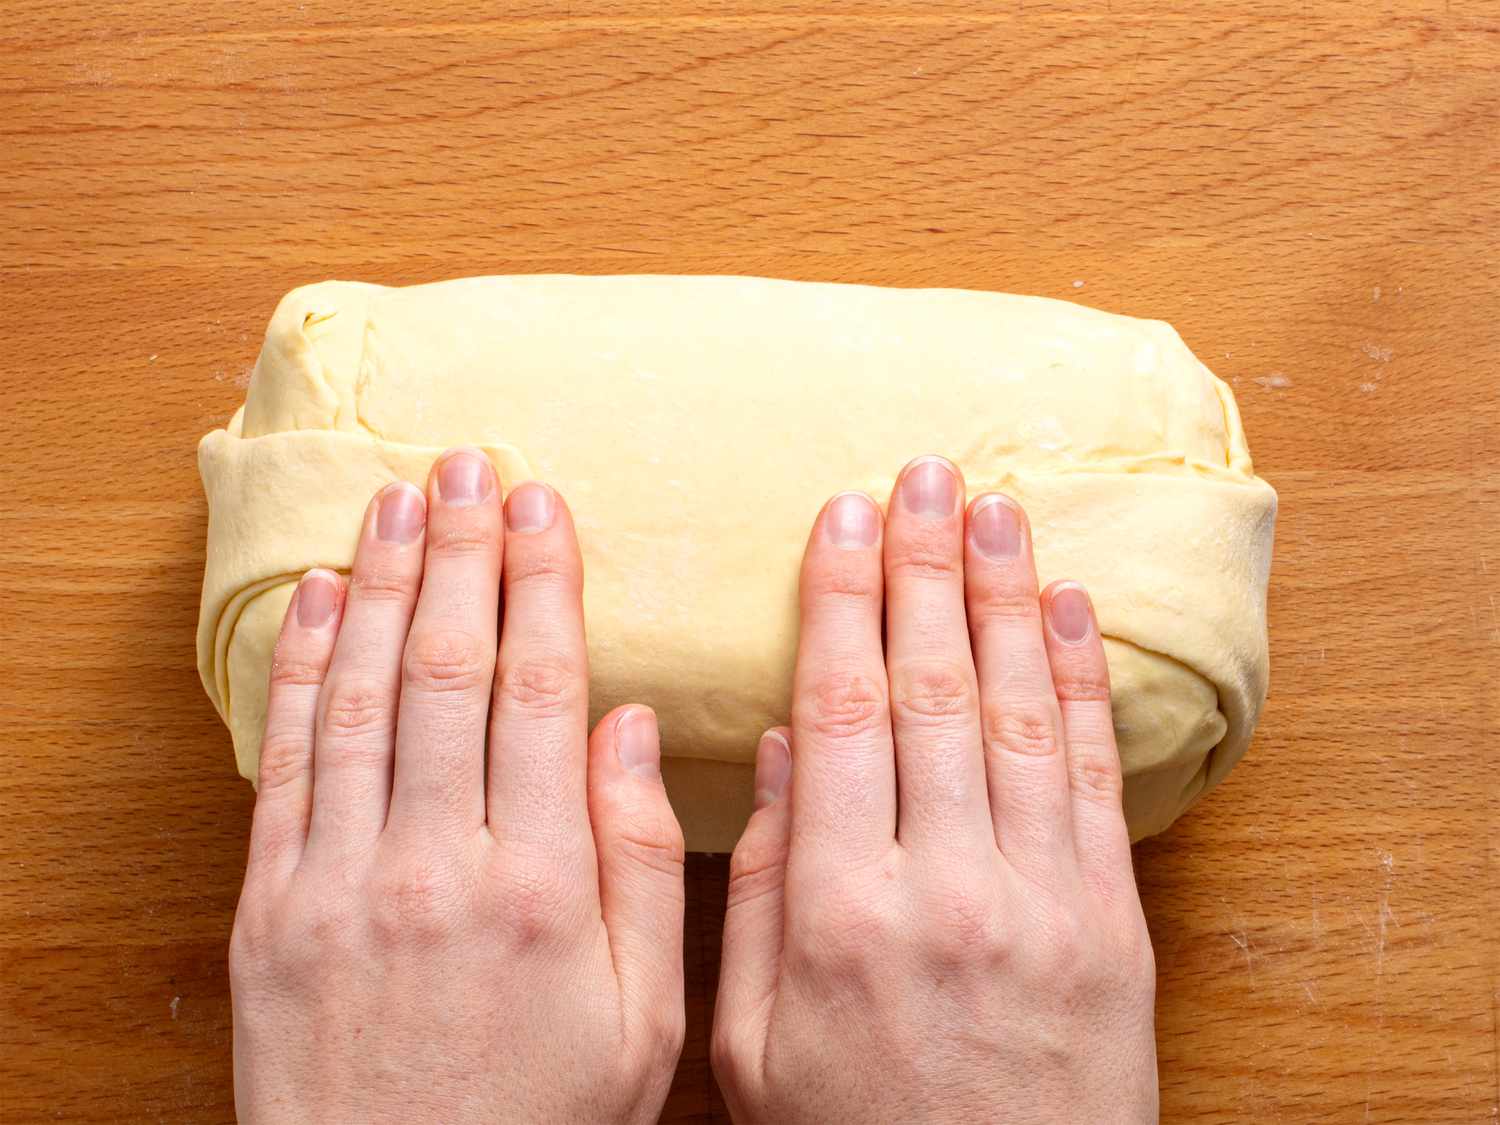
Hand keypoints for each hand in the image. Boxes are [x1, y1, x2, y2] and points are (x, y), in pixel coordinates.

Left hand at [229, 449, 685, 1123]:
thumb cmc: (541, 1120)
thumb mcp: (646, 1021)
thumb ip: (643, 865)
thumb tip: (633, 728)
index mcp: (542, 887)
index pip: (538, 693)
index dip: (540, 586)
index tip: (543, 507)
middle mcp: (436, 866)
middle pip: (447, 670)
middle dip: (459, 553)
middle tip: (467, 465)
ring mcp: (340, 883)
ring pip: (362, 697)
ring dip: (379, 585)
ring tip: (397, 499)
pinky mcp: (271, 910)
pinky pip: (286, 766)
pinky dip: (297, 674)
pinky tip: (312, 601)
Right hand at [711, 457, 1157, 1123]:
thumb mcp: (750, 1043)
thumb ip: (756, 895)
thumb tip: (782, 756)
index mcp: (834, 911)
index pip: (840, 713)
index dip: (843, 602)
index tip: (845, 517)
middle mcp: (940, 885)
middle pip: (931, 690)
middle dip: (926, 569)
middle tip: (924, 474)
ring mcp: (1038, 898)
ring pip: (1018, 713)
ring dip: (1004, 599)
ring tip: (994, 507)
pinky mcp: (1111, 921)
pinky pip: (1097, 778)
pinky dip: (1086, 684)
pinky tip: (1069, 610)